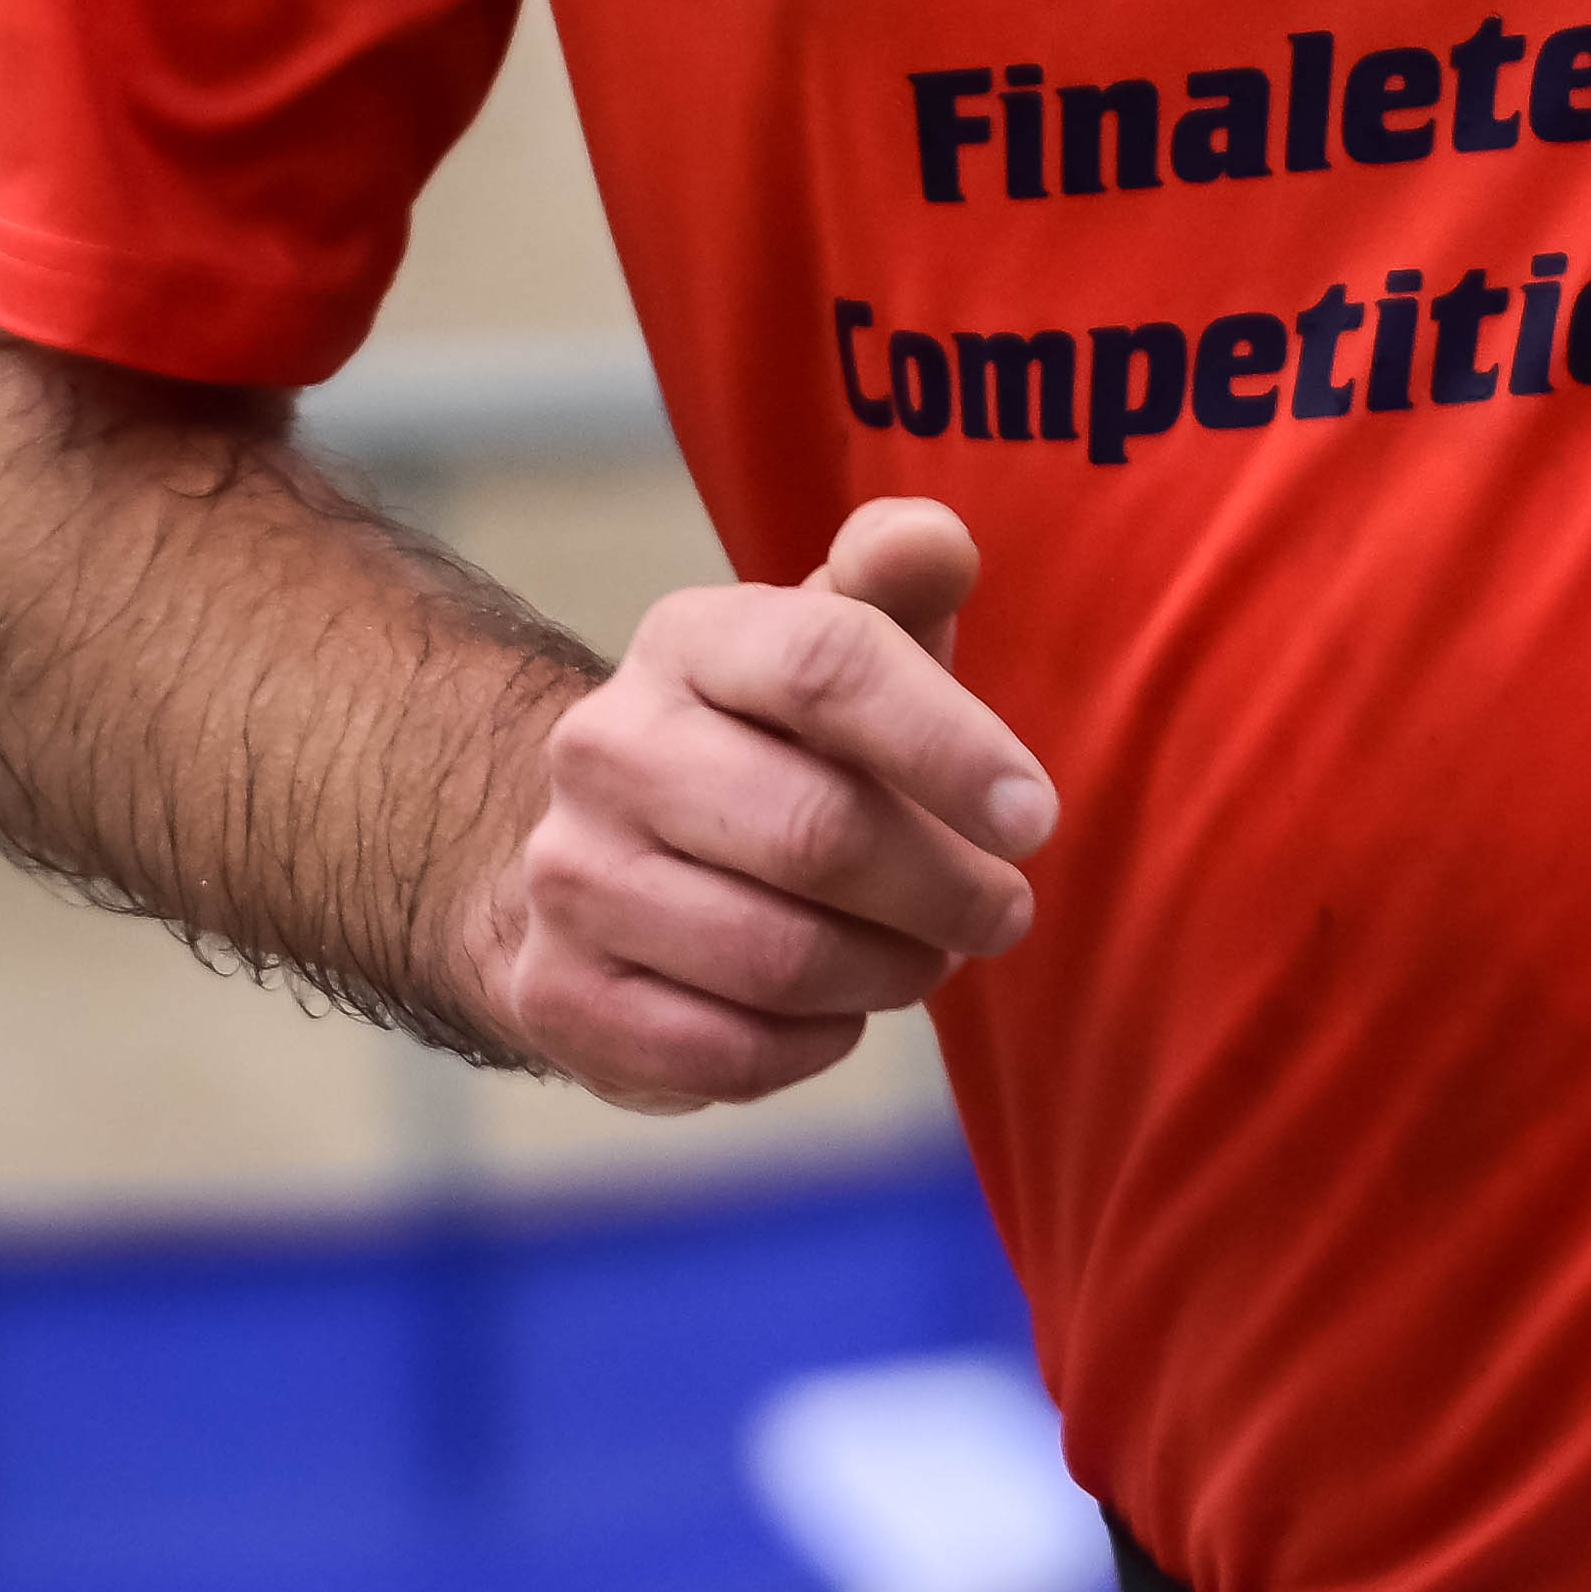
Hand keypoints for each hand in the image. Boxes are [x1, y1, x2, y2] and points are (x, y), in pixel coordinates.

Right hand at [462, 499, 1054, 1112]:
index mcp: (689, 639)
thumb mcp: (837, 646)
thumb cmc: (775, 744)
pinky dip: (814, 1045)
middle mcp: (605, 745)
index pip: (830, 664)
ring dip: (889, 972)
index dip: (952, 746)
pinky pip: (726, 1053)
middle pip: (817, 830)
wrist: (605, 856)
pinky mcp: (556, 996)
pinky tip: (835, 1011)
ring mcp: (567, 875)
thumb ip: (896, 579)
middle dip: (943, 889)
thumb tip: (930, 538)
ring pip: (778, 956)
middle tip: (1001, 911)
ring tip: (923, 957)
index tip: (1034, 817)